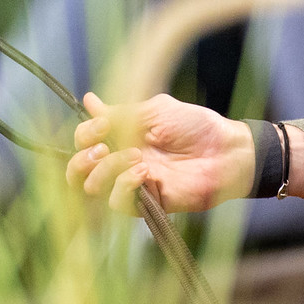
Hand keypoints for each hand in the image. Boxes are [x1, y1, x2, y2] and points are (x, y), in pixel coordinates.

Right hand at [65, 92, 253, 213]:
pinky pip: (119, 202)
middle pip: (78, 172)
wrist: (225, 150)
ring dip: (107, 170)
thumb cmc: (195, 126)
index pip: (83, 141)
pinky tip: (144, 172)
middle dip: (82, 160)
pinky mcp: (146, 202)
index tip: (103, 124)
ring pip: (93, 188)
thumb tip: (89, 100)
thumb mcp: (155, 111)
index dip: (85, 134)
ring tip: (136, 157)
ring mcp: (131, 183)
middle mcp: (120, 162)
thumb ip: (120, 112)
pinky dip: (124, 185)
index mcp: (121, 137)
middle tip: (104, 148)